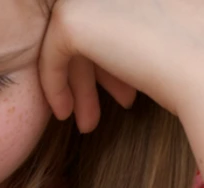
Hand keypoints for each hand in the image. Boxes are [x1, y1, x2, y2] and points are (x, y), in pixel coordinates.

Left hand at [39, 0, 203, 131]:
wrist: (201, 66)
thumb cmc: (190, 55)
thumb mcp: (153, 27)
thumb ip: (129, 25)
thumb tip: (107, 41)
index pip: (107, 14)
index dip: (107, 51)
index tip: (115, 88)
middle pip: (87, 24)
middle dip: (87, 72)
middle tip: (90, 111)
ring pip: (68, 39)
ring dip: (73, 82)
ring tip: (82, 120)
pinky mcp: (71, 18)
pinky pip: (50, 55)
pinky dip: (54, 84)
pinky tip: (65, 112)